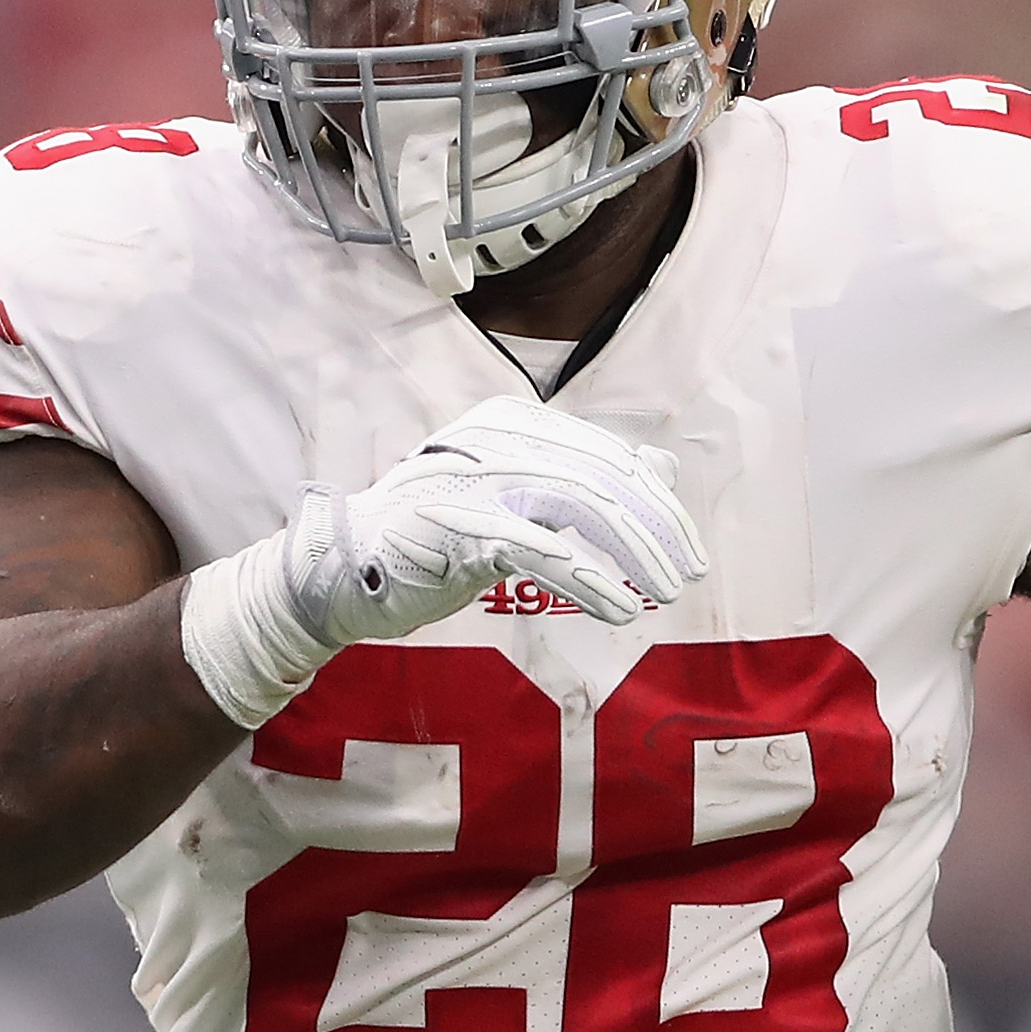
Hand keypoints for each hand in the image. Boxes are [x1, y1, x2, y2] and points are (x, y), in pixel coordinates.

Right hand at [179, 396, 705, 725]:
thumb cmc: (435, 536)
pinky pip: (541, 550)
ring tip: (662, 594)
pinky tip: (617, 609)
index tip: (685, 549)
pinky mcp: (460, 522)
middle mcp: (498, 436)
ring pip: (581, 504)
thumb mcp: (516, 498)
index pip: (605, 454)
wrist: (345, 566)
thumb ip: (582, 477)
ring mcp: (477, 476)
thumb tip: (660, 467)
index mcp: (514, 422)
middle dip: (655, 529)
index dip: (654, 503)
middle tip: (685, 574)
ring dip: (632, 554)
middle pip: (602, 475)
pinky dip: (588, 581)